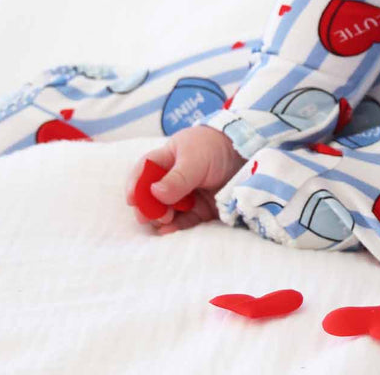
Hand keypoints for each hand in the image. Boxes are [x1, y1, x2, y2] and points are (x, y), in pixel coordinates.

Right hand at [125, 124, 245, 234]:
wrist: (247, 154)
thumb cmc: (216, 147)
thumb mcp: (195, 158)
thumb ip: (177, 177)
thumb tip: (155, 194)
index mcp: (167, 159)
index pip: (144, 171)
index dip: (135, 185)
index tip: (132, 199)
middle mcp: (173, 179)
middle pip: (151, 197)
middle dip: (148, 207)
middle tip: (151, 215)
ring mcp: (186, 195)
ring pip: (165, 211)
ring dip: (161, 218)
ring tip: (164, 220)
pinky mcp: (200, 210)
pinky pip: (183, 222)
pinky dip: (174, 227)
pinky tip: (168, 230)